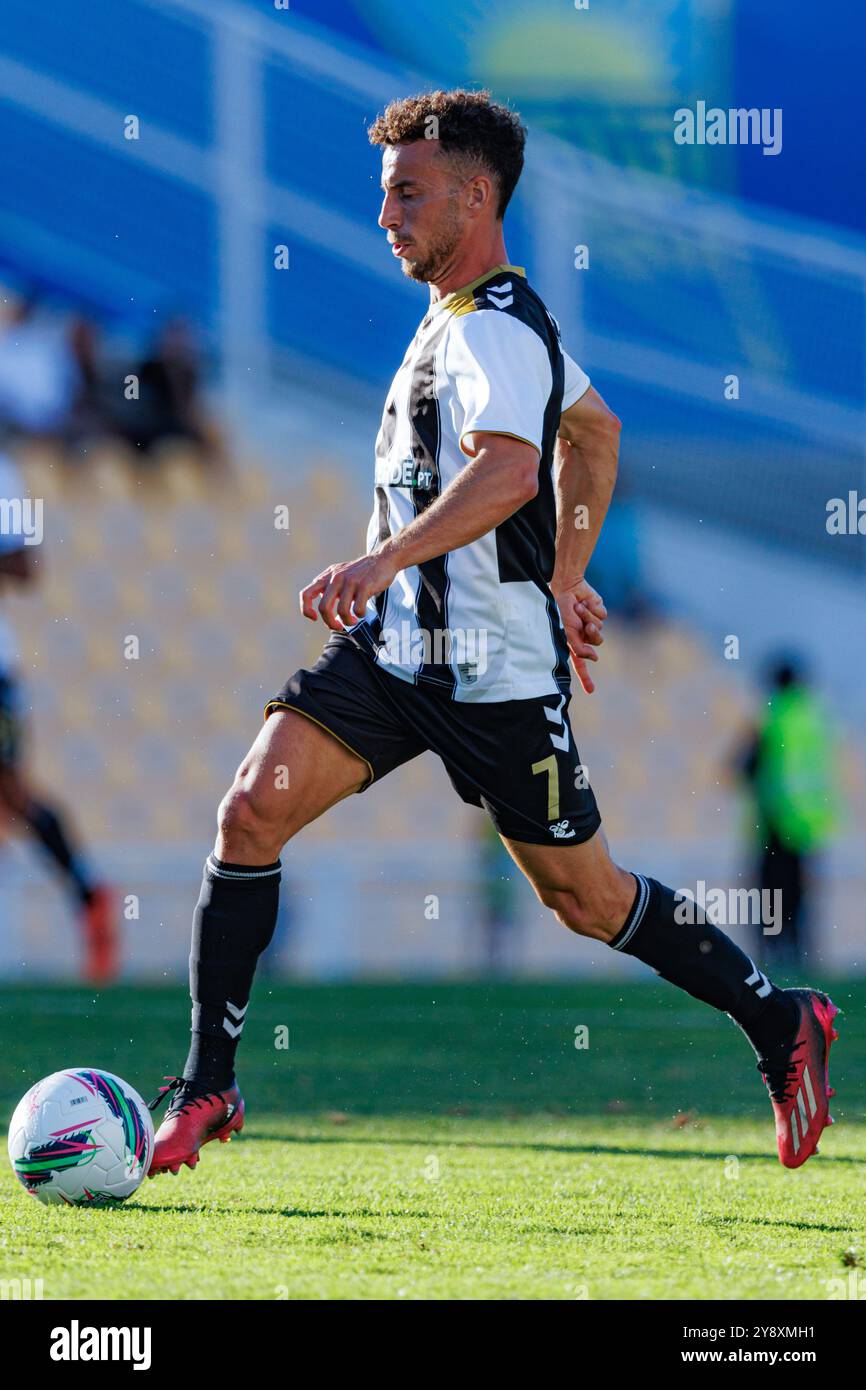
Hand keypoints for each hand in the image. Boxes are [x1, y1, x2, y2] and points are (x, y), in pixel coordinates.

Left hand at [299, 551, 396, 630]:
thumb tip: (322, 609)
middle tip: (338, 626)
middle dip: (330, 623)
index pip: (306, 594)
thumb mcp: (340, 575)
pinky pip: (358, 608)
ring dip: (348, 621)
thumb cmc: (361, 573)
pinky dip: (360, 615)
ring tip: (353, 620)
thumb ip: (329, 588)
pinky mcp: (364, 585)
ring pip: (342, 611)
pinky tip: (362, 612)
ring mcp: (350, 581)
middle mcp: (336, 578)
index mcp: (328, 577)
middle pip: (323, 608)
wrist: (382, 559)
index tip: (315, 618)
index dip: (306, 610)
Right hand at [552, 577, 606, 694]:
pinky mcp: (598, 612)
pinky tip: (584, 602)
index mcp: (572, 642)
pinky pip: (603, 616)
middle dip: (591, 634)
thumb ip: (578, 648)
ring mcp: (591, 623)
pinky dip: (593, 609)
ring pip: (600, 630)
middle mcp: (582, 635)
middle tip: (583, 625)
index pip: (579, 664)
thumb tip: (594, 658)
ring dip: (589, 618)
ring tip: (578, 609)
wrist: (566, 587)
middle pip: (596, 643)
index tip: (591, 691)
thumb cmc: (559, 609)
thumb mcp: (565, 631)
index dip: (585, 678)